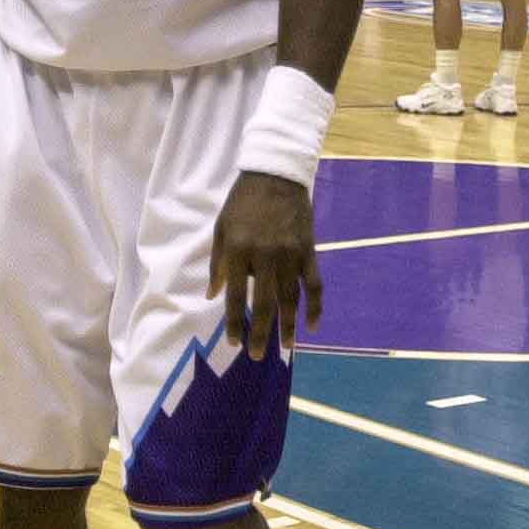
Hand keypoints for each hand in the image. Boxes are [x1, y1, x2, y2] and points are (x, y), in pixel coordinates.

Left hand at [207, 171, 322, 361]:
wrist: (276, 173)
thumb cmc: (243, 202)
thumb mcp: (221, 228)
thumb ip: (217, 263)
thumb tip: (212, 295)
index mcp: (238, 250)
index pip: (236, 295)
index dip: (234, 321)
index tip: (234, 342)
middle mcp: (265, 256)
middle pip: (263, 303)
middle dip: (259, 332)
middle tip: (256, 355)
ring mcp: (290, 254)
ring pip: (290, 298)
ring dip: (288, 325)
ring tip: (286, 347)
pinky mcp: (308, 250)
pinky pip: (314, 284)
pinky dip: (315, 306)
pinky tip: (312, 325)